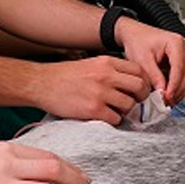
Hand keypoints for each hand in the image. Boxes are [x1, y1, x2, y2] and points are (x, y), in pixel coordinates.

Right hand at [30, 56, 149, 124]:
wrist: (41, 83)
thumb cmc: (64, 76)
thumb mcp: (91, 64)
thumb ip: (111, 71)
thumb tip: (130, 83)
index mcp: (107, 62)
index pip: (139, 71)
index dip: (143, 82)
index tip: (140, 90)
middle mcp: (106, 75)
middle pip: (140, 87)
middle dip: (140, 98)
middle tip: (134, 103)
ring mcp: (101, 93)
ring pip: (130, 105)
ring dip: (126, 111)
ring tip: (115, 111)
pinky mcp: (93, 109)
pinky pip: (116, 119)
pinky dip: (114, 121)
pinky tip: (104, 117)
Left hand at [114, 19, 184, 102]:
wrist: (134, 35)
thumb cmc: (137, 41)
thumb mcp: (142, 60)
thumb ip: (154, 75)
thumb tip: (162, 91)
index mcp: (176, 42)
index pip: (179, 68)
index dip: (174, 85)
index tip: (167, 96)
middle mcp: (184, 47)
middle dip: (178, 90)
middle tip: (167, 102)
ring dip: (180, 91)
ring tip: (167, 100)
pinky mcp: (182, 61)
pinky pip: (184, 77)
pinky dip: (178, 87)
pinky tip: (169, 94)